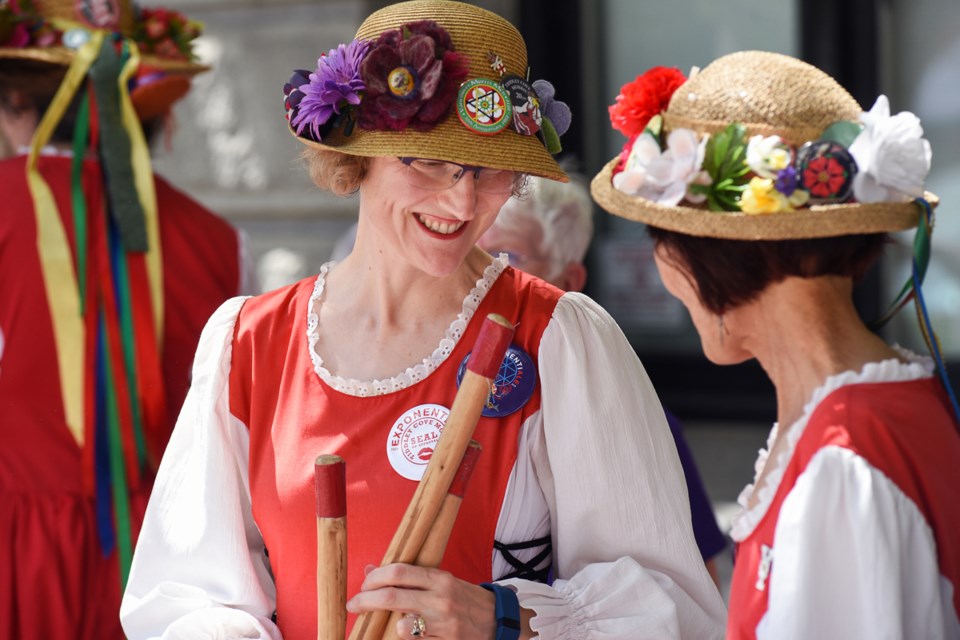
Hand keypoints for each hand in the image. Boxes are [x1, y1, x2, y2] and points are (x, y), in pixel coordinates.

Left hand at [346, 564, 496, 638]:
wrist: (498, 621)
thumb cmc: (466, 600)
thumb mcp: (442, 582)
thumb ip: (411, 578)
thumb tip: (372, 570)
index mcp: (440, 579)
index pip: (399, 572)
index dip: (375, 578)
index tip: (363, 584)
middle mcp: (440, 599)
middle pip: (392, 596)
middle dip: (366, 600)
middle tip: (354, 604)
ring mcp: (443, 623)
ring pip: (401, 625)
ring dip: (389, 624)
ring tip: (389, 623)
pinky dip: (404, 637)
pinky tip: (405, 633)